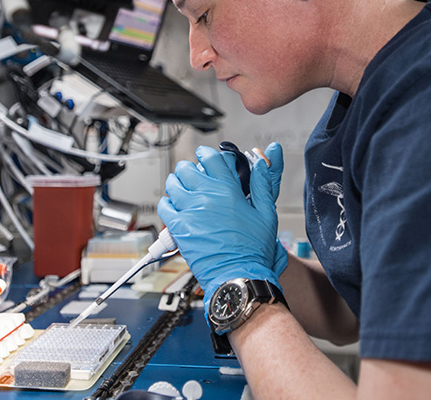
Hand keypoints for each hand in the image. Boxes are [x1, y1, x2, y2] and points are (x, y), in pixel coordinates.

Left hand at [158, 145, 287, 314]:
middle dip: (192, 169)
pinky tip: (178, 209)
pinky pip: (164, 206)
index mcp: (228, 190)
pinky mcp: (179, 228)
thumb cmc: (253, 250)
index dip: (208, 154)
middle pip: (187, 167)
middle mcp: (206, 197)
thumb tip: (263, 160)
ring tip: (186, 191)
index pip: (211, 157)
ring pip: (173, 183)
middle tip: (197, 177)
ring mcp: (189, 212)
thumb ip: (262, 183)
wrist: (239, 276)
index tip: (208, 157)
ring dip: (178, 183)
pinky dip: (168, 204)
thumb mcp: (266, 212)